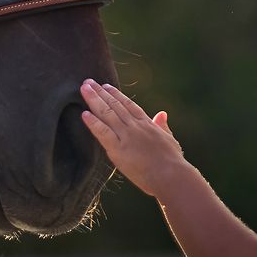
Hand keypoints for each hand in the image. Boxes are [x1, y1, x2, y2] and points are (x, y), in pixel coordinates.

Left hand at [79, 79, 189, 197]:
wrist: (171, 175)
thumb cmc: (173, 161)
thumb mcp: (170, 139)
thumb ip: (163, 125)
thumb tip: (162, 113)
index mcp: (147, 124)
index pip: (128, 105)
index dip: (116, 94)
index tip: (106, 86)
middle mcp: (135, 126)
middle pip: (115, 105)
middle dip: (100, 92)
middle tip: (88, 82)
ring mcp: (126, 136)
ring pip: (107, 113)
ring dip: (94, 100)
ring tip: (83, 88)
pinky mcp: (118, 149)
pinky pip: (103, 132)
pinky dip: (93, 123)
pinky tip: (83, 114)